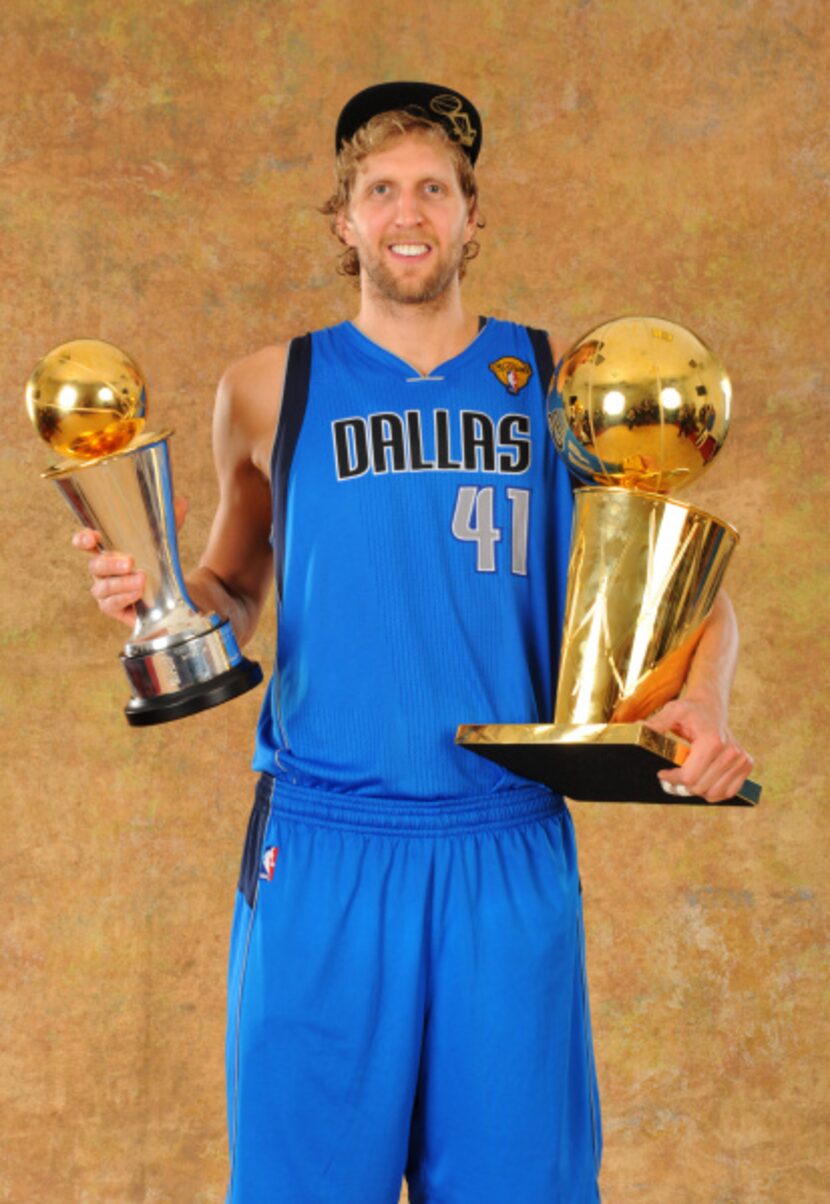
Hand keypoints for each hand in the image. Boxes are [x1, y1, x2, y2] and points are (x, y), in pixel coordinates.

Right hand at [71, 497, 188, 626]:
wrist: (172, 590)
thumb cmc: (158, 560)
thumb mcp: (165, 538)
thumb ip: (170, 519)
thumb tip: (179, 503)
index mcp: (108, 548)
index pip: (86, 542)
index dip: (84, 539)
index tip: (93, 537)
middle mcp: (102, 570)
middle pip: (94, 566)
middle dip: (110, 563)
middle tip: (130, 562)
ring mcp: (105, 590)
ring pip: (101, 588)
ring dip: (121, 583)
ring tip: (141, 580)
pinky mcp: (113, 608)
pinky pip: (109, 605)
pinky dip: (124, 598)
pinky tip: (138, 593)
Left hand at [646, 696, 753, 803]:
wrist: (711, 705)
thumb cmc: (690, 709)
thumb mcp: (672, 711)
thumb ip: (656, 724)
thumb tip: (637, 730)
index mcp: (712, 741)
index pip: (690, 776)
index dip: (672, 779)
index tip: (662, 774)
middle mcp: (731, 751)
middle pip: (700, 787)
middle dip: (681, 787)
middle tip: (669, 780)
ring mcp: (741, 759)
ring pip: (714, 793)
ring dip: (697, 791)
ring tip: (685, 781)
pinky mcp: (746, 763)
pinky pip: (729, 791)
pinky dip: (714, 792)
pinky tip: (702, 782)